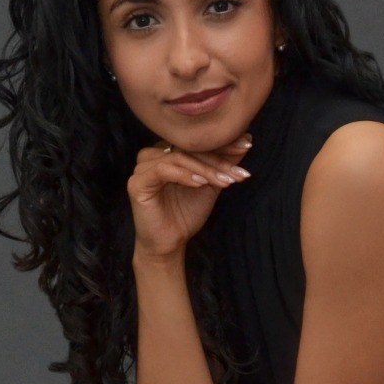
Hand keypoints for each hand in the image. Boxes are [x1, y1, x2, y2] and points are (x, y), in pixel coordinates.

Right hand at [128, 134, 252, 258]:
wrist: (170, 242)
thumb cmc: (187, 212)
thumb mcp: (212, 183)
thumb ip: (225, 162)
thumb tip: (246, 140)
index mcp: (168, 150)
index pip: (197, 141)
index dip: (223, 144)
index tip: (247, 145)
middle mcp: (153, 154)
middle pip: (189, 148)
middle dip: (218, 160)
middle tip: (238, 173)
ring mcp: (142, 167)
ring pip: (178, 158)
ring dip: (205, 170)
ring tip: (224, 181)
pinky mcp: (136, 183)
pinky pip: (163, 171)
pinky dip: (185, 175)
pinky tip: (201, 184)